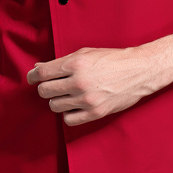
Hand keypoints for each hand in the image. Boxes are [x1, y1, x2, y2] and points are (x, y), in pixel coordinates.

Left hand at [27, 47, 154, 125]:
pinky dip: (69, 113)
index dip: (33, 77)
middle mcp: (80, 81)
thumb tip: (37, 69)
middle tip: (55, 85)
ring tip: (69, 94)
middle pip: (45, 91)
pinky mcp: (95, 113)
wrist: (139, 70)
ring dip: (58, 100)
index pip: (42, 74)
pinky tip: (75, 105)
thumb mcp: (86, 53)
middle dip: (47, 87)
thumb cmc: (113, 59)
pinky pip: (68, 119)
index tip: (32, 78)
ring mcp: (87, 99)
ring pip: (54, 106)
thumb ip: (61, 62)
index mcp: (77, 63)